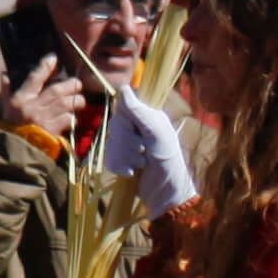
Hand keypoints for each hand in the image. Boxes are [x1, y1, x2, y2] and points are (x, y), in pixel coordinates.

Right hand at [0, 51, 86, 152]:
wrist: (13, 152)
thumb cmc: (9, 127)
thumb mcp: (5, 108)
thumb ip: (6, 91)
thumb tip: (4, 74)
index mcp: (20, 99)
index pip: (34, 78)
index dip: (45, 66)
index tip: (54, 58)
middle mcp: (33, 107)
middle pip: (56, 91)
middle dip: (70, 85)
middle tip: (77, 84)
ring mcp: (43, 120)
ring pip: (65, 104)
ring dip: (76, 101)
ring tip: (80, 100)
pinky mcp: (52, 132)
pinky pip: (67, 120)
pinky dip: (72, 118)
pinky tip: (73, 118)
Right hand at [94, 89, 200, 219]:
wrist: (165, 192)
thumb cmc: (168, 158)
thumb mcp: (156, 131)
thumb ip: (138, 110)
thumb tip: (123, 86)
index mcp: (147, 117)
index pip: (123, 106)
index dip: (125, 118)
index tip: (136, 128)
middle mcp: (137, 128)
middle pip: (115, 125)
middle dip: (128, 142)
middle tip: (144, 150)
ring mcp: (129, 145)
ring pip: (111, 143)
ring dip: (126, 156)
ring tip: (142, 164)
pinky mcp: (122, 161)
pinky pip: (109, 158)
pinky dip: (120, 166)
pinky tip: (132, 173)